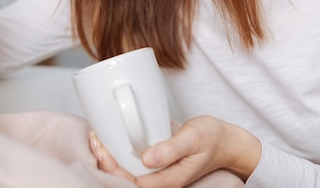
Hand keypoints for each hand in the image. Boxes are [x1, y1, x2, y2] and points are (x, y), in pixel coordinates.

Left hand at [93, 116, 260, 187]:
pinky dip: (119, 154)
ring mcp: (159, 174)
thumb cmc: (211, 138)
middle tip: (94, 138)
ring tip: (96, 138)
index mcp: (170, 180)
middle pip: (126, 179)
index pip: (133, 182)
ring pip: (127, 173)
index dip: (114, 168)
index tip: (103, 147)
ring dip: (110, 158)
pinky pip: (133, 165)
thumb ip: (171, 149)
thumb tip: (148, 158)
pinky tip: (110, 141)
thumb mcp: (193, 138)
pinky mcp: (157, 166)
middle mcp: (162, 180)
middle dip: (106, 162)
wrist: (225, 141)